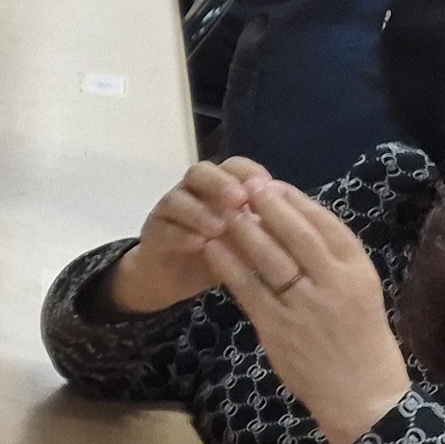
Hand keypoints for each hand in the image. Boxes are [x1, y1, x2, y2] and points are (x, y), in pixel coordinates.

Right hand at [110, 155, 269, 314]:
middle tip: (238, 199)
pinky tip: (199, 244)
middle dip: (219, 183)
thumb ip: (262, 228)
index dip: (249, 172)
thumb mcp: (247, 241)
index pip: (233, 166)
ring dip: (199, 211)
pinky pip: (164, 229)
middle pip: (199, 172)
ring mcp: (169, 212)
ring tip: (219, 227)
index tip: (267, 185)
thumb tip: (291, 219)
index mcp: (218, 188)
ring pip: (177, 199)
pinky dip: (182, 234)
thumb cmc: (217, 254)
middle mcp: (192, 192)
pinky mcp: (153, 234)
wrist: (175, 277)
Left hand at [203, 179, 413, 443]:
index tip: (275, 185)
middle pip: (296, 234)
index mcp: (359, 272)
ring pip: (269, 257)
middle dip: (268, 206)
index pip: (327, 225)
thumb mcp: (361, 292)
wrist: (361, 394)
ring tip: (226, 211)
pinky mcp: (278, 327)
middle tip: (246, 187)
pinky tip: (213, 247)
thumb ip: (334, 262)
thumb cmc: (361, 340)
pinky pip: (248, 288)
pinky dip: (228, 264)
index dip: (297, 201)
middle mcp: (333, 284)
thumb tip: (298, 225)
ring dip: (245, 230)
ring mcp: (305, 306)